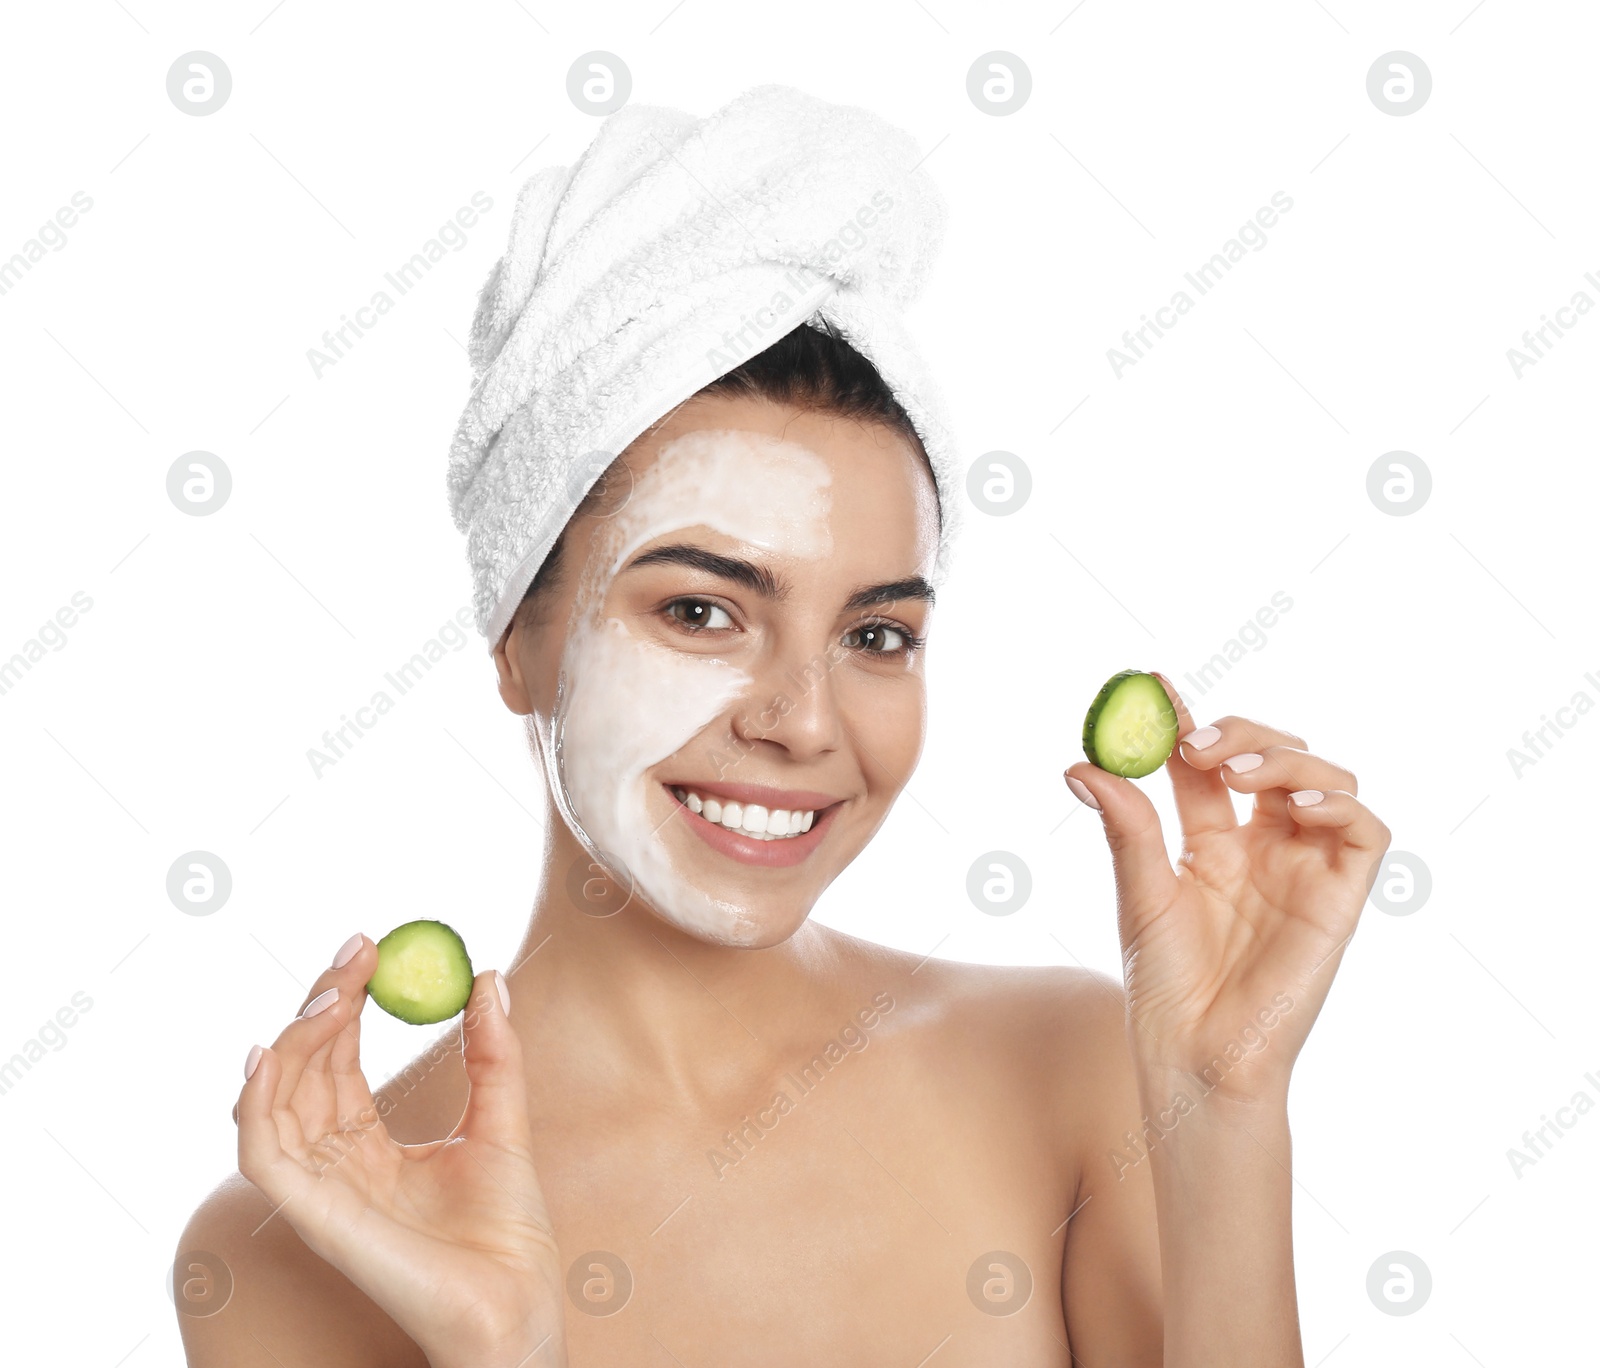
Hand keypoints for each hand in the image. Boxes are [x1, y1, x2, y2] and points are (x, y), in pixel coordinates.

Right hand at [236, 938, 565, 1367]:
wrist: (517, 1299)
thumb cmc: (508, 1230)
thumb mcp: (502, 1119)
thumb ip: (493, 1053)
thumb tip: (488, 977)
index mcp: (368, 1146)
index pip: (338, 1061)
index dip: (345, 1002)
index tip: (368, 947)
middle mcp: (334, 1165)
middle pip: (302, 1070)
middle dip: (320, 1004)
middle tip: (356, 953)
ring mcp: (319, 1190)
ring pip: (274, 1100)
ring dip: (294, 1038)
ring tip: (335, 991)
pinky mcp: (313, 1215)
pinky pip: (261, 1153)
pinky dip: (255, 1102)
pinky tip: (272, 1052)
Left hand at [1064, 672, 1390, 1107]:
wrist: (1195, 1057)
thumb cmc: (1164, 985)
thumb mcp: (1139, 892)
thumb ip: (1126, 825)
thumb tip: (1082, 762)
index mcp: (1210, 842)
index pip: (1203, 762)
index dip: (1184, 719)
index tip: (1151, 683)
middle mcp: (1262, 847)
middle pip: (1268, 756)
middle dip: (1237, 733)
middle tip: (1195, 743)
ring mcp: (1303, 869)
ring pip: (1322, 778)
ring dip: (1283, 757)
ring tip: (1234, 771)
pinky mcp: (1340, 899)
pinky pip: (1365, 832)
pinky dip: (1339, 804)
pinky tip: (1294, 805)